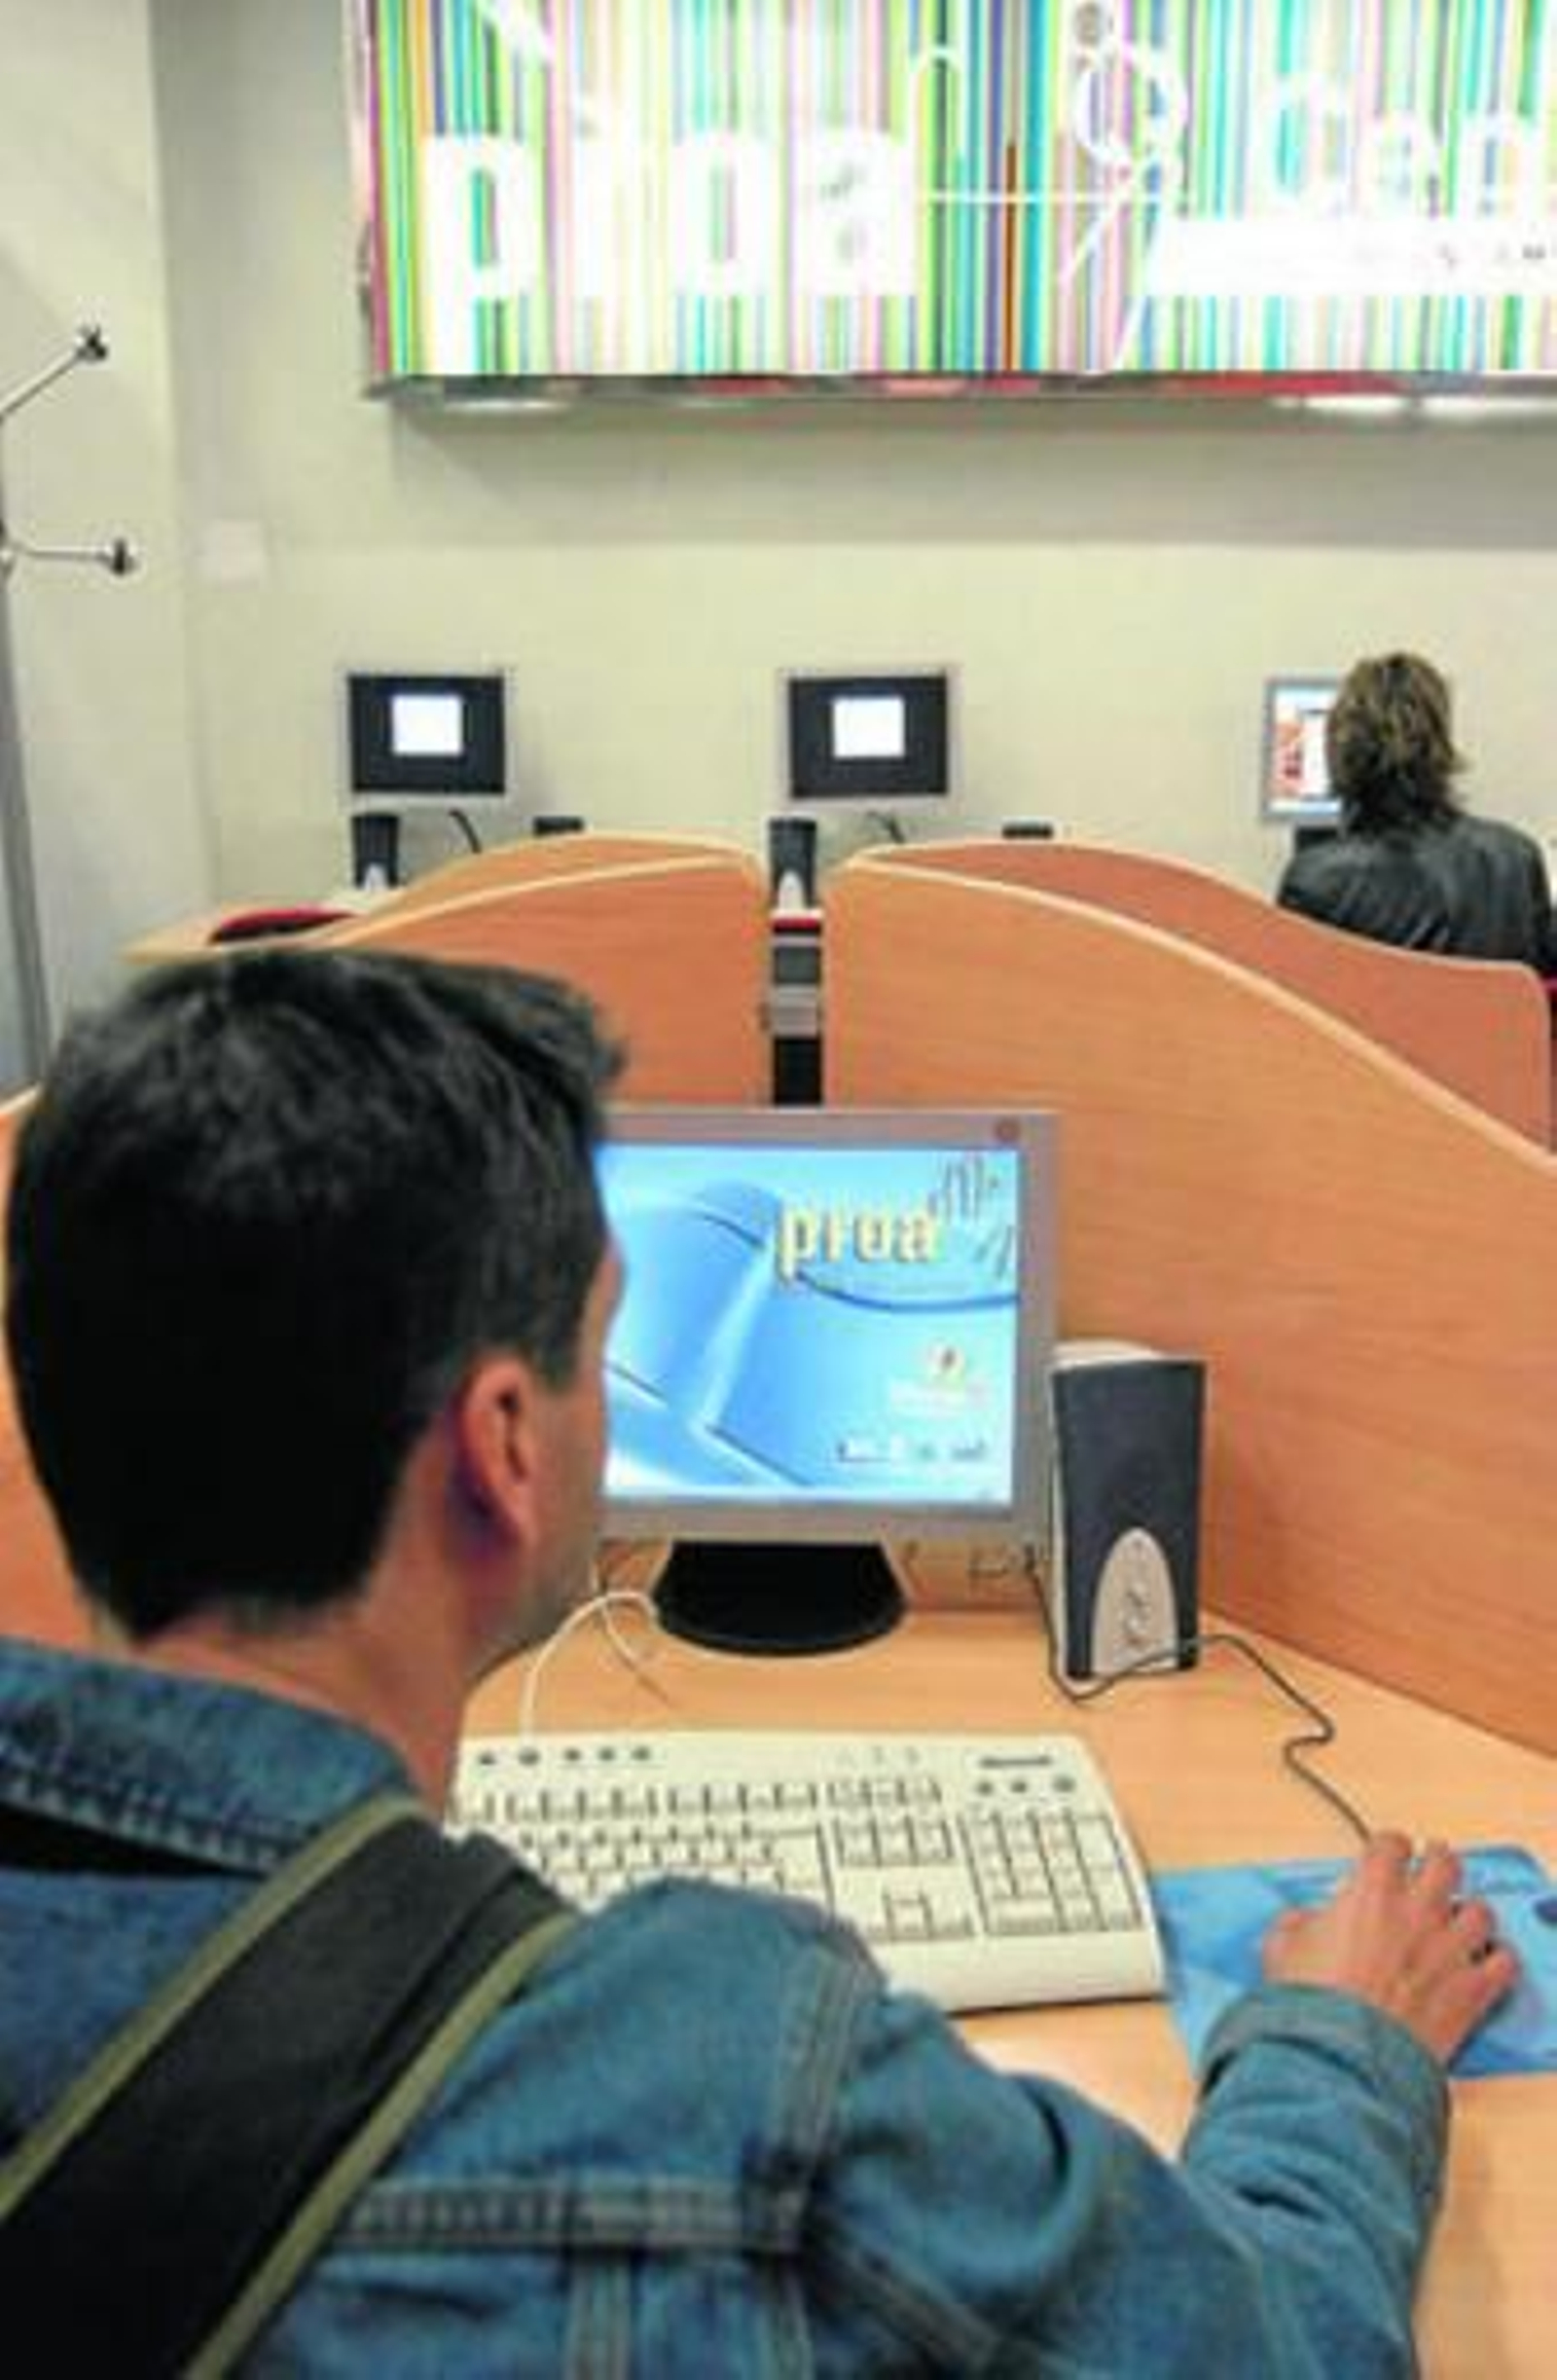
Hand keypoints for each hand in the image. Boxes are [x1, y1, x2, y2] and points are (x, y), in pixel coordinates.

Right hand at [1261, 1832, 1518, 2065]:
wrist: (1343, 2057)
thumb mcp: (1280, 1948)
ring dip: (1468, 1913)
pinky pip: (1504, 1962)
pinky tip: (1482, 1963)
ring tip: (1457, 1922)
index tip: (1387, 1857)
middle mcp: (1417, 1911)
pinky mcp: (1472, 1990)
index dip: (1389, 1849)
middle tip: (1430, 1873)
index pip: (1391, 1844)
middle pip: (1445, 1864)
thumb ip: (1298, 1922)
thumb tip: (1304, 1922)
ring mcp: (1450, 1949)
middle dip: (1437, 1864)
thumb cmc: (1313, 2005)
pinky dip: (1496, 1959)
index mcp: (1371, 1893)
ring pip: (1480, 1911)